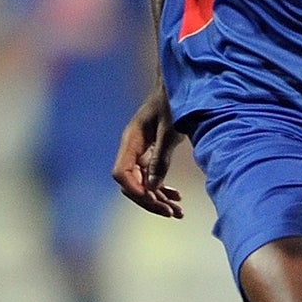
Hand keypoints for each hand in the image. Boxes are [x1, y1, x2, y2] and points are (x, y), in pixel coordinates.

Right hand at [113, 87, 183, 217]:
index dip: (134, 189)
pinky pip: (150, 178)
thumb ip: (161, 157)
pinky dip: (162, 189)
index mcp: (131, 140)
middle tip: (171, 212)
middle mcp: (131, 149)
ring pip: (142, 184)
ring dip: (157, 199)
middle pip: (131, 184)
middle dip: (149, 200)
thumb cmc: (174, 103)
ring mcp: (139, 153)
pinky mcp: (149, 155)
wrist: (180, 88)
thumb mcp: (170, 130)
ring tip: (178, 212)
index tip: (153, 198)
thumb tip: (153, 186)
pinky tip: (176, 198)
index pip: (121, 172)